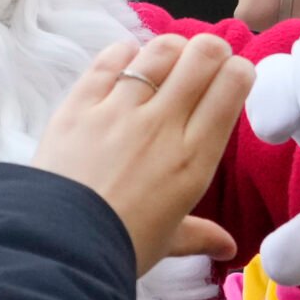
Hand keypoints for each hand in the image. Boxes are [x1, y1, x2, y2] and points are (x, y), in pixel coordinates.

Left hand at [33, 34, 253, 275]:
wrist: (61, 245)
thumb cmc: (121, 246)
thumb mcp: (167, 241)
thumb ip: (199, 235)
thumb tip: (228, 249)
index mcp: (194, 157)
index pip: (232, 85)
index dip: (238, 72)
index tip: (231, 80)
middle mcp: (163, 123)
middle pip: (202, 56)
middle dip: (210, 52)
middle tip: (201, 66)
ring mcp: (119, 109)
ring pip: (158, 51)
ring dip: (169, 50)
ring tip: (166, 63)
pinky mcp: (80, 104)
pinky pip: (108, 61)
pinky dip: (123, 54)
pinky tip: (126, 60)